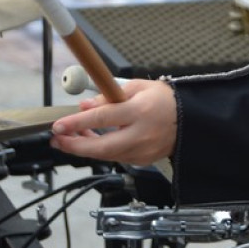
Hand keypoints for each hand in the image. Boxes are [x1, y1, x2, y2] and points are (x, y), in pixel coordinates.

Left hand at [51, 79, 176, 165]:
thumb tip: (85, 106)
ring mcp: (142, 151)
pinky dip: (101, 150)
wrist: (191, 119)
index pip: (102, 118)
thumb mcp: (139, 87)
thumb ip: (110, 95)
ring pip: (106, 155)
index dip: (77, 123)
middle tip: (57, 140)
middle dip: (74, 146)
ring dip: (85, 148)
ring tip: (71, 138)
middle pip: (101, 147)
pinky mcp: (143, 160)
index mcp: (140, 111)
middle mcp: (141, 134)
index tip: (58, 125)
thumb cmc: (166, 100)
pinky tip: (93, 141)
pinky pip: (116, 157)